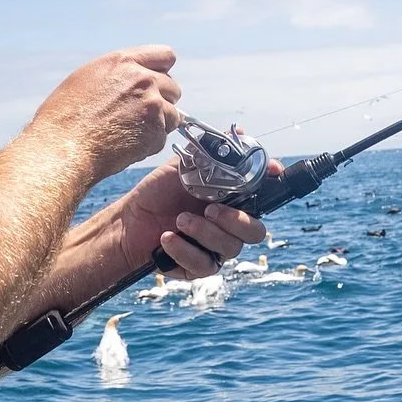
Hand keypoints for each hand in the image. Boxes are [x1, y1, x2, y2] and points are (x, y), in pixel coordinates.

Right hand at [30, 46, 181, 187]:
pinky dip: (150, 144)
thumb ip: (116, 75)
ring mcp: (152, 105)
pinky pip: (163, 138)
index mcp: (124, 62)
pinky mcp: (155, 131)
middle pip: (173, 87)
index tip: (156, 85)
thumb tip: (131, 79)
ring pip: (173, 114)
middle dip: (162, 101)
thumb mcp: (86, 79)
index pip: (165, 56)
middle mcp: (143, 79)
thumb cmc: (64, 117)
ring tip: (130, 133)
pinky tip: (126, 146)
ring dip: (159, 124)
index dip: (162, 72)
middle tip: (139, 116)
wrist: (62, 147)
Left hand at [113, 160, 272, 277]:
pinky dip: (185, 249)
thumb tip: (237, 134)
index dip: (271, 186)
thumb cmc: (159, 192)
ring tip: (180, 220)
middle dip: (236, 221)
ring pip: (230, 248)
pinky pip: (204, 264)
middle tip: (210, 210)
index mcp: (232, 202)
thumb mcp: (184, 167)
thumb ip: (211, 154)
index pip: (263, 198)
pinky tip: (167, 238)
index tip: (270, 172)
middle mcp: (229, 227)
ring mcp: (215, 248)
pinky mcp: (198, 267)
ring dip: (205, 232)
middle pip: (255, 232)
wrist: (129, 219)